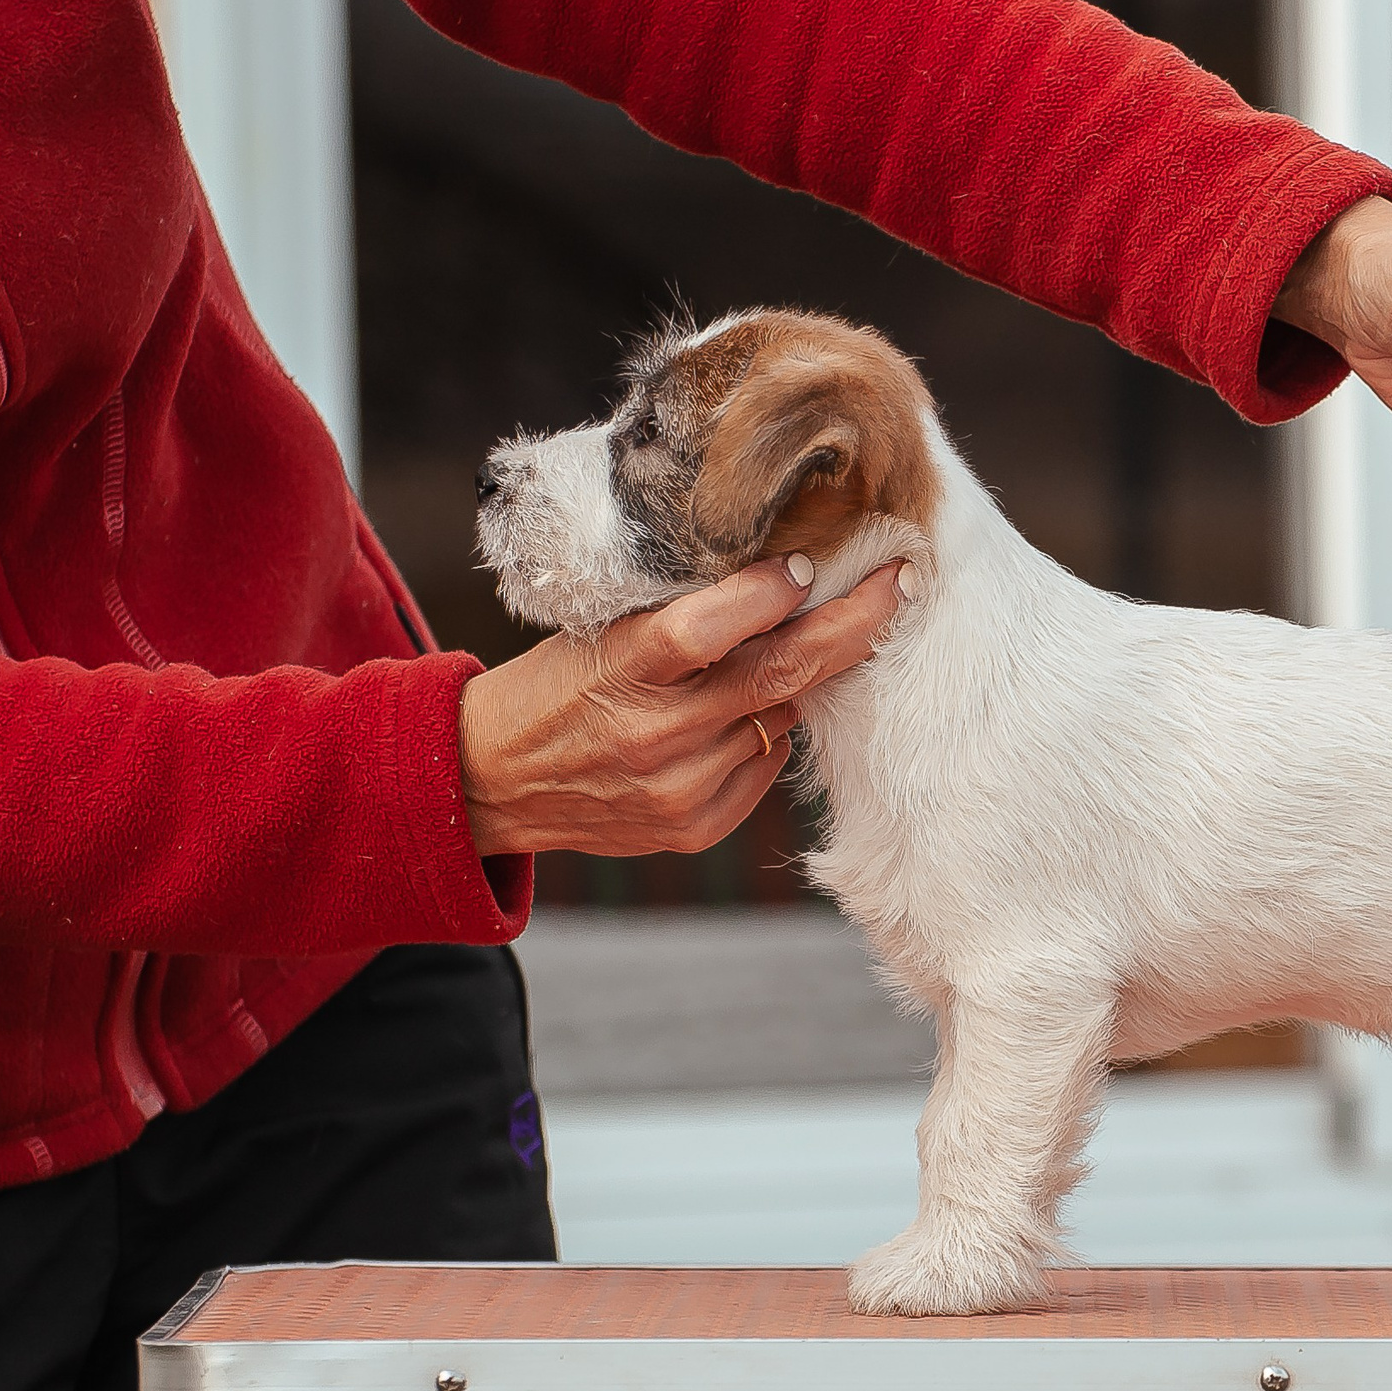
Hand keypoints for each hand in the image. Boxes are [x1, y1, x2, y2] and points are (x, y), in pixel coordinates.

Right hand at [458, 557, 907, 855]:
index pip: (710, 626)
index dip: (770, 593)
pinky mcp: (694, 827)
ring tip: (801, 646)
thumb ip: (682, 612)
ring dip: (801, 679)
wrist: (492, 781)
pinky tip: (741, 715)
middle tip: (899, 584)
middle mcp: (655, 734)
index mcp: (621, 669)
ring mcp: (680, 788)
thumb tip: (784, 576)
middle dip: (853, 626)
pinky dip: (766, 730)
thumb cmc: (555, 684)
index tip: (810, 563)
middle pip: (780, 676)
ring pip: (781, 718)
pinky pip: (765, 766)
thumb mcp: (597, 630)